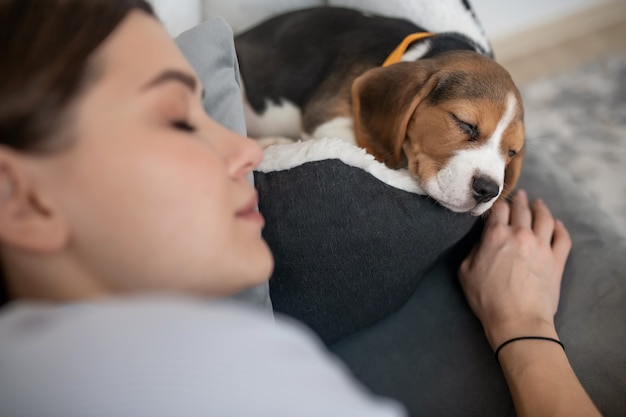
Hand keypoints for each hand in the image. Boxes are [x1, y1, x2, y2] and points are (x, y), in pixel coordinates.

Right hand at [458, 190, 571, 349]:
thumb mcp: (465, 272)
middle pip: (522, 208)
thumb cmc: (487, 299)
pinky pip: (562, 237)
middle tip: (519, 195)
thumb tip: (481, 242)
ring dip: (540, 207)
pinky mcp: (556, 259)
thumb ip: (473, 251)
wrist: (517, 320)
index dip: (497, 203)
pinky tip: (556, 225)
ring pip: (544, 218)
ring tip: (538, 203)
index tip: (497, 202)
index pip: (498, 209)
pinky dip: (559, 228)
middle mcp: (520, 234)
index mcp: (495, 235)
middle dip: (519, 199)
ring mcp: (541, 246)